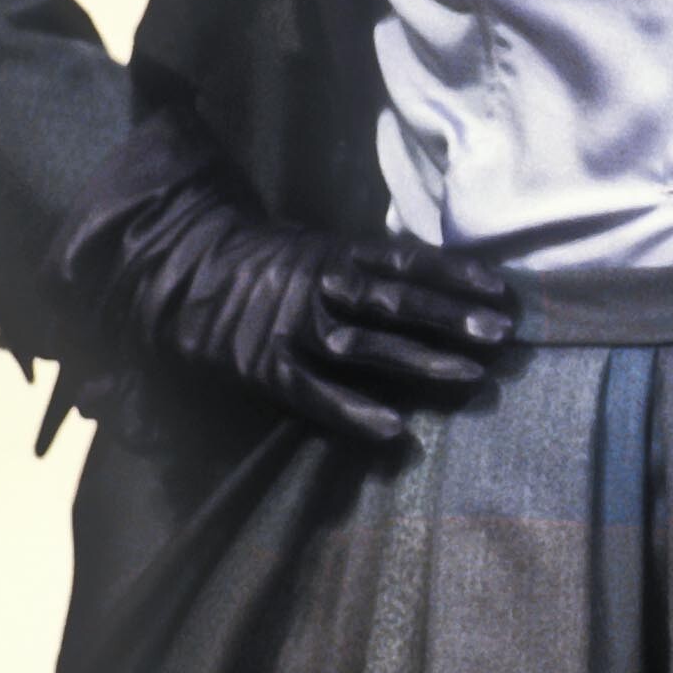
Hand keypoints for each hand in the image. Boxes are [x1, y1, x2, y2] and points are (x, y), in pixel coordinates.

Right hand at [41, 106, 515, 445]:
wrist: (169, 267)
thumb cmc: (256, 260)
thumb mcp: (311, 243)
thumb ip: (361, 258)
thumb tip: (426, 265)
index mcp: (331, 250)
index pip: (404, 260)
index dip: (455, 274)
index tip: (503, 290)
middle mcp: (317, 283)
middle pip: (394, 300)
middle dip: (450, 317)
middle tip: (502, 335)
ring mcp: (289, 325)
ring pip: (362, 344)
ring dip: (418, 360)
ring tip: (469, 376)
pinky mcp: (261, 365)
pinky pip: (311, 392)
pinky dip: (351, 410)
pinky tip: (393, 429)